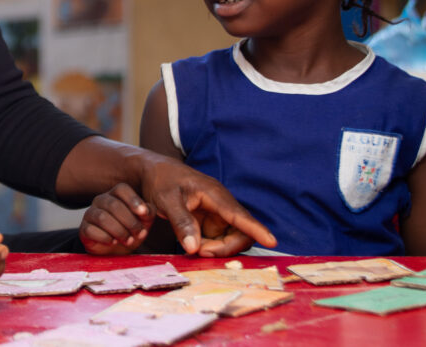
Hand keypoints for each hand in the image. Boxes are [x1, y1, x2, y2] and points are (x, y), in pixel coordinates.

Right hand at [80, 183, 152, 254]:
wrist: (116, 250)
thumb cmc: (131, 230)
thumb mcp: (144, 221)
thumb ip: (148, 212)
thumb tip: (147, 210)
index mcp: (116, 195)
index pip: (121, 189)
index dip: (133, 199)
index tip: (143, 213)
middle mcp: (101, 200)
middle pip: (113, 205)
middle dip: (129, 221)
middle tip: (139, 234)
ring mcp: (90, 214)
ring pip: (102, 217)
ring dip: (119, 231)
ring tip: (128, 241)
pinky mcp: (84, 229)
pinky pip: (91, 230)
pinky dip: (105, 238)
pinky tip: (113, 242)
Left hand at [137, 154, 275, 256]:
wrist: (153, 172)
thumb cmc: (161, 180)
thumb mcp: (167, 199)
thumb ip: (181, 222)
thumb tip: (194, 248)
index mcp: (214, 194)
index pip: (239, 214)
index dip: (256, 229)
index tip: (271, 241)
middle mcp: (221, 204)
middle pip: (240, 232)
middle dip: (225, 248)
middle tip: (200, 252)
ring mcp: (216, 214)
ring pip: (230, 239)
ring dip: (216, 249)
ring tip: (192, 247)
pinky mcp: (210, 222)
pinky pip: (218, 240)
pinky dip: (209, 247)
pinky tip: (193, 246)